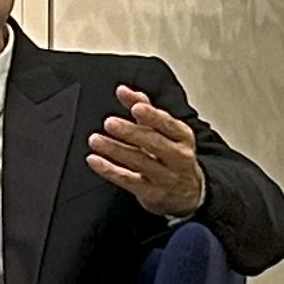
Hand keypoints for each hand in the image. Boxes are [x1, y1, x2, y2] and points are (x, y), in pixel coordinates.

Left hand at [86, 85, 206, 216]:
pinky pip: (128, 180)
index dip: (152, 115)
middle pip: (154, 143)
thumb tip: (123, 90)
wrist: (189, 193)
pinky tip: (95, 160)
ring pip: (139, 161)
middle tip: (110, 122)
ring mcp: (165, 177)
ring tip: (95, 139)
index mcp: (182, 137)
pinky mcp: (152, 193)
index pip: (168, 124)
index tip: (136, 107)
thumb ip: (144, 108)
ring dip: (115, 149)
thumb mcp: (165, 130)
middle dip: (131, 132)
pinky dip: (109, 170)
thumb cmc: (173, 155)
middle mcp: (177, 157)